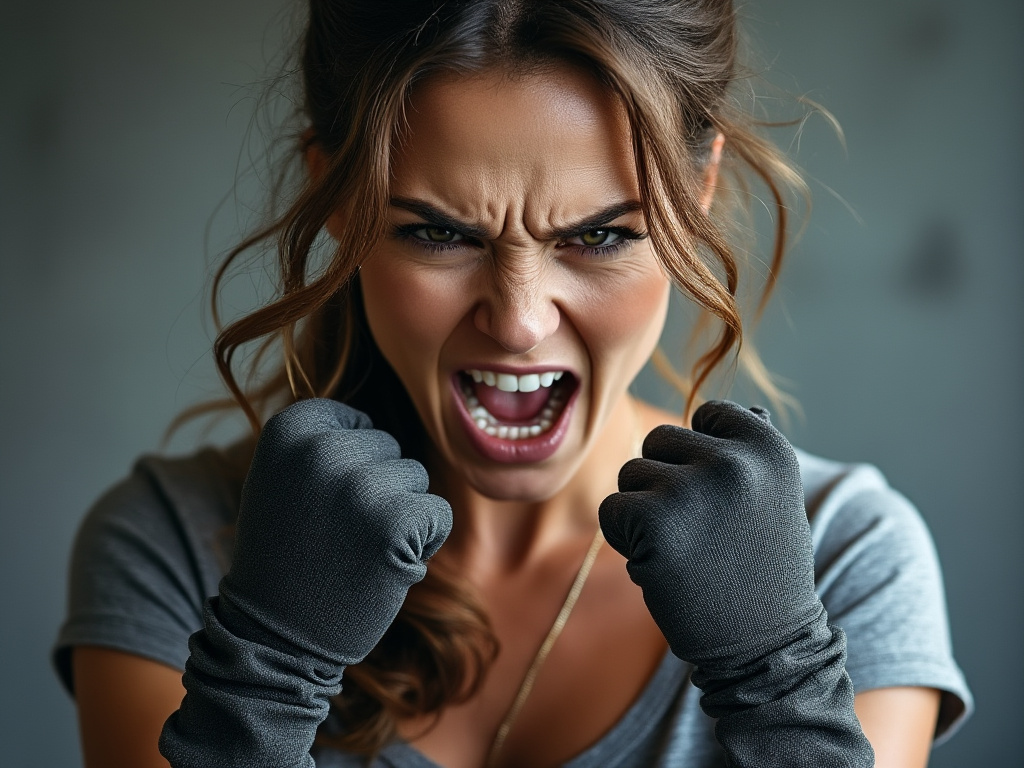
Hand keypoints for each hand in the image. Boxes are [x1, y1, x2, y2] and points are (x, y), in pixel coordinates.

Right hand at [221, 398, 452, 664]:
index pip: (357, 422)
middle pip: (390, 448)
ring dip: (398, 514)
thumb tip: (376, 421)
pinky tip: (382, 566)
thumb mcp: (282, 480)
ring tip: (355, 549)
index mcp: (288, 430)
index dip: (350, 466)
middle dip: (376, 489)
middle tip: (336, 534)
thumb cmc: (287, 557)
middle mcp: (321, 449)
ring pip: (415, 478)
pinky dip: (422, 541)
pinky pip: (438, 513)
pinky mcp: (395, 525)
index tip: (317, 504)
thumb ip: (321, 442)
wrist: (275, 637)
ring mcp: (358, 486)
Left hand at [599, 400, 818, 667]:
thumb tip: (740, 410)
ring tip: (685, 551)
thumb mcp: (776, 499)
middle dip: (667, 482)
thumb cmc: (762, 568)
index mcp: (768, 448)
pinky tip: (660, 566)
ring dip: (645, 512)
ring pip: (632, 474)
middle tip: (701, 532)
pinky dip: (624, 538)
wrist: (764, 646)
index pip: (707, 416)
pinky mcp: (653, 522)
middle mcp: (733, 461)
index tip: (725, 502)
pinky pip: (612, 509)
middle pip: (660, 441)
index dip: (701, 459)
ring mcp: (692, 490)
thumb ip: (752, 454)